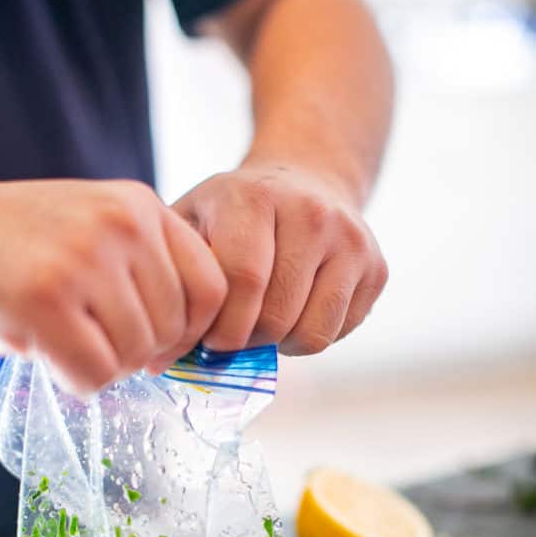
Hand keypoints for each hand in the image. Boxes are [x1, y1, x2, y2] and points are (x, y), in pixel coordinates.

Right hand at [0, 169, 226, 393]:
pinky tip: (39, 351)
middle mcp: (121, 224)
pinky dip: (71, 380)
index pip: (214, 286)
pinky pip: (95, 374)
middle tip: (87, 341)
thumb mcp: (82, 227)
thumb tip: (186, 335)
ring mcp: (84, 260)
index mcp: (137, 204)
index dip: (189, 331)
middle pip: (175, 328)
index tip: (153, 344)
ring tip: (55, 337)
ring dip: (100, 364)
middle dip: (138, 353)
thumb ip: (139, 264)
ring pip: (136, 355)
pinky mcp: (44, 302)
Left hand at [172, 163, 387, 354]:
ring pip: (312, 333)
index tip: (206, 341)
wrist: (306, 179)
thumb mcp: (193, 219)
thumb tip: (159, 358)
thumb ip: (174, 273)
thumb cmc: (234, 212)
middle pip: (277, 315)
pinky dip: (309, 337)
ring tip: (262, 323)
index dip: (221, 327)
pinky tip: (293, 312)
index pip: (243, 281)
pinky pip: (338, 333)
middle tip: (231, 337)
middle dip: (246, 341)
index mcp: (256, 197)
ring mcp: (353, 240)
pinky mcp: (378, 268)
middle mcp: (313, 213)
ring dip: (279, 345)